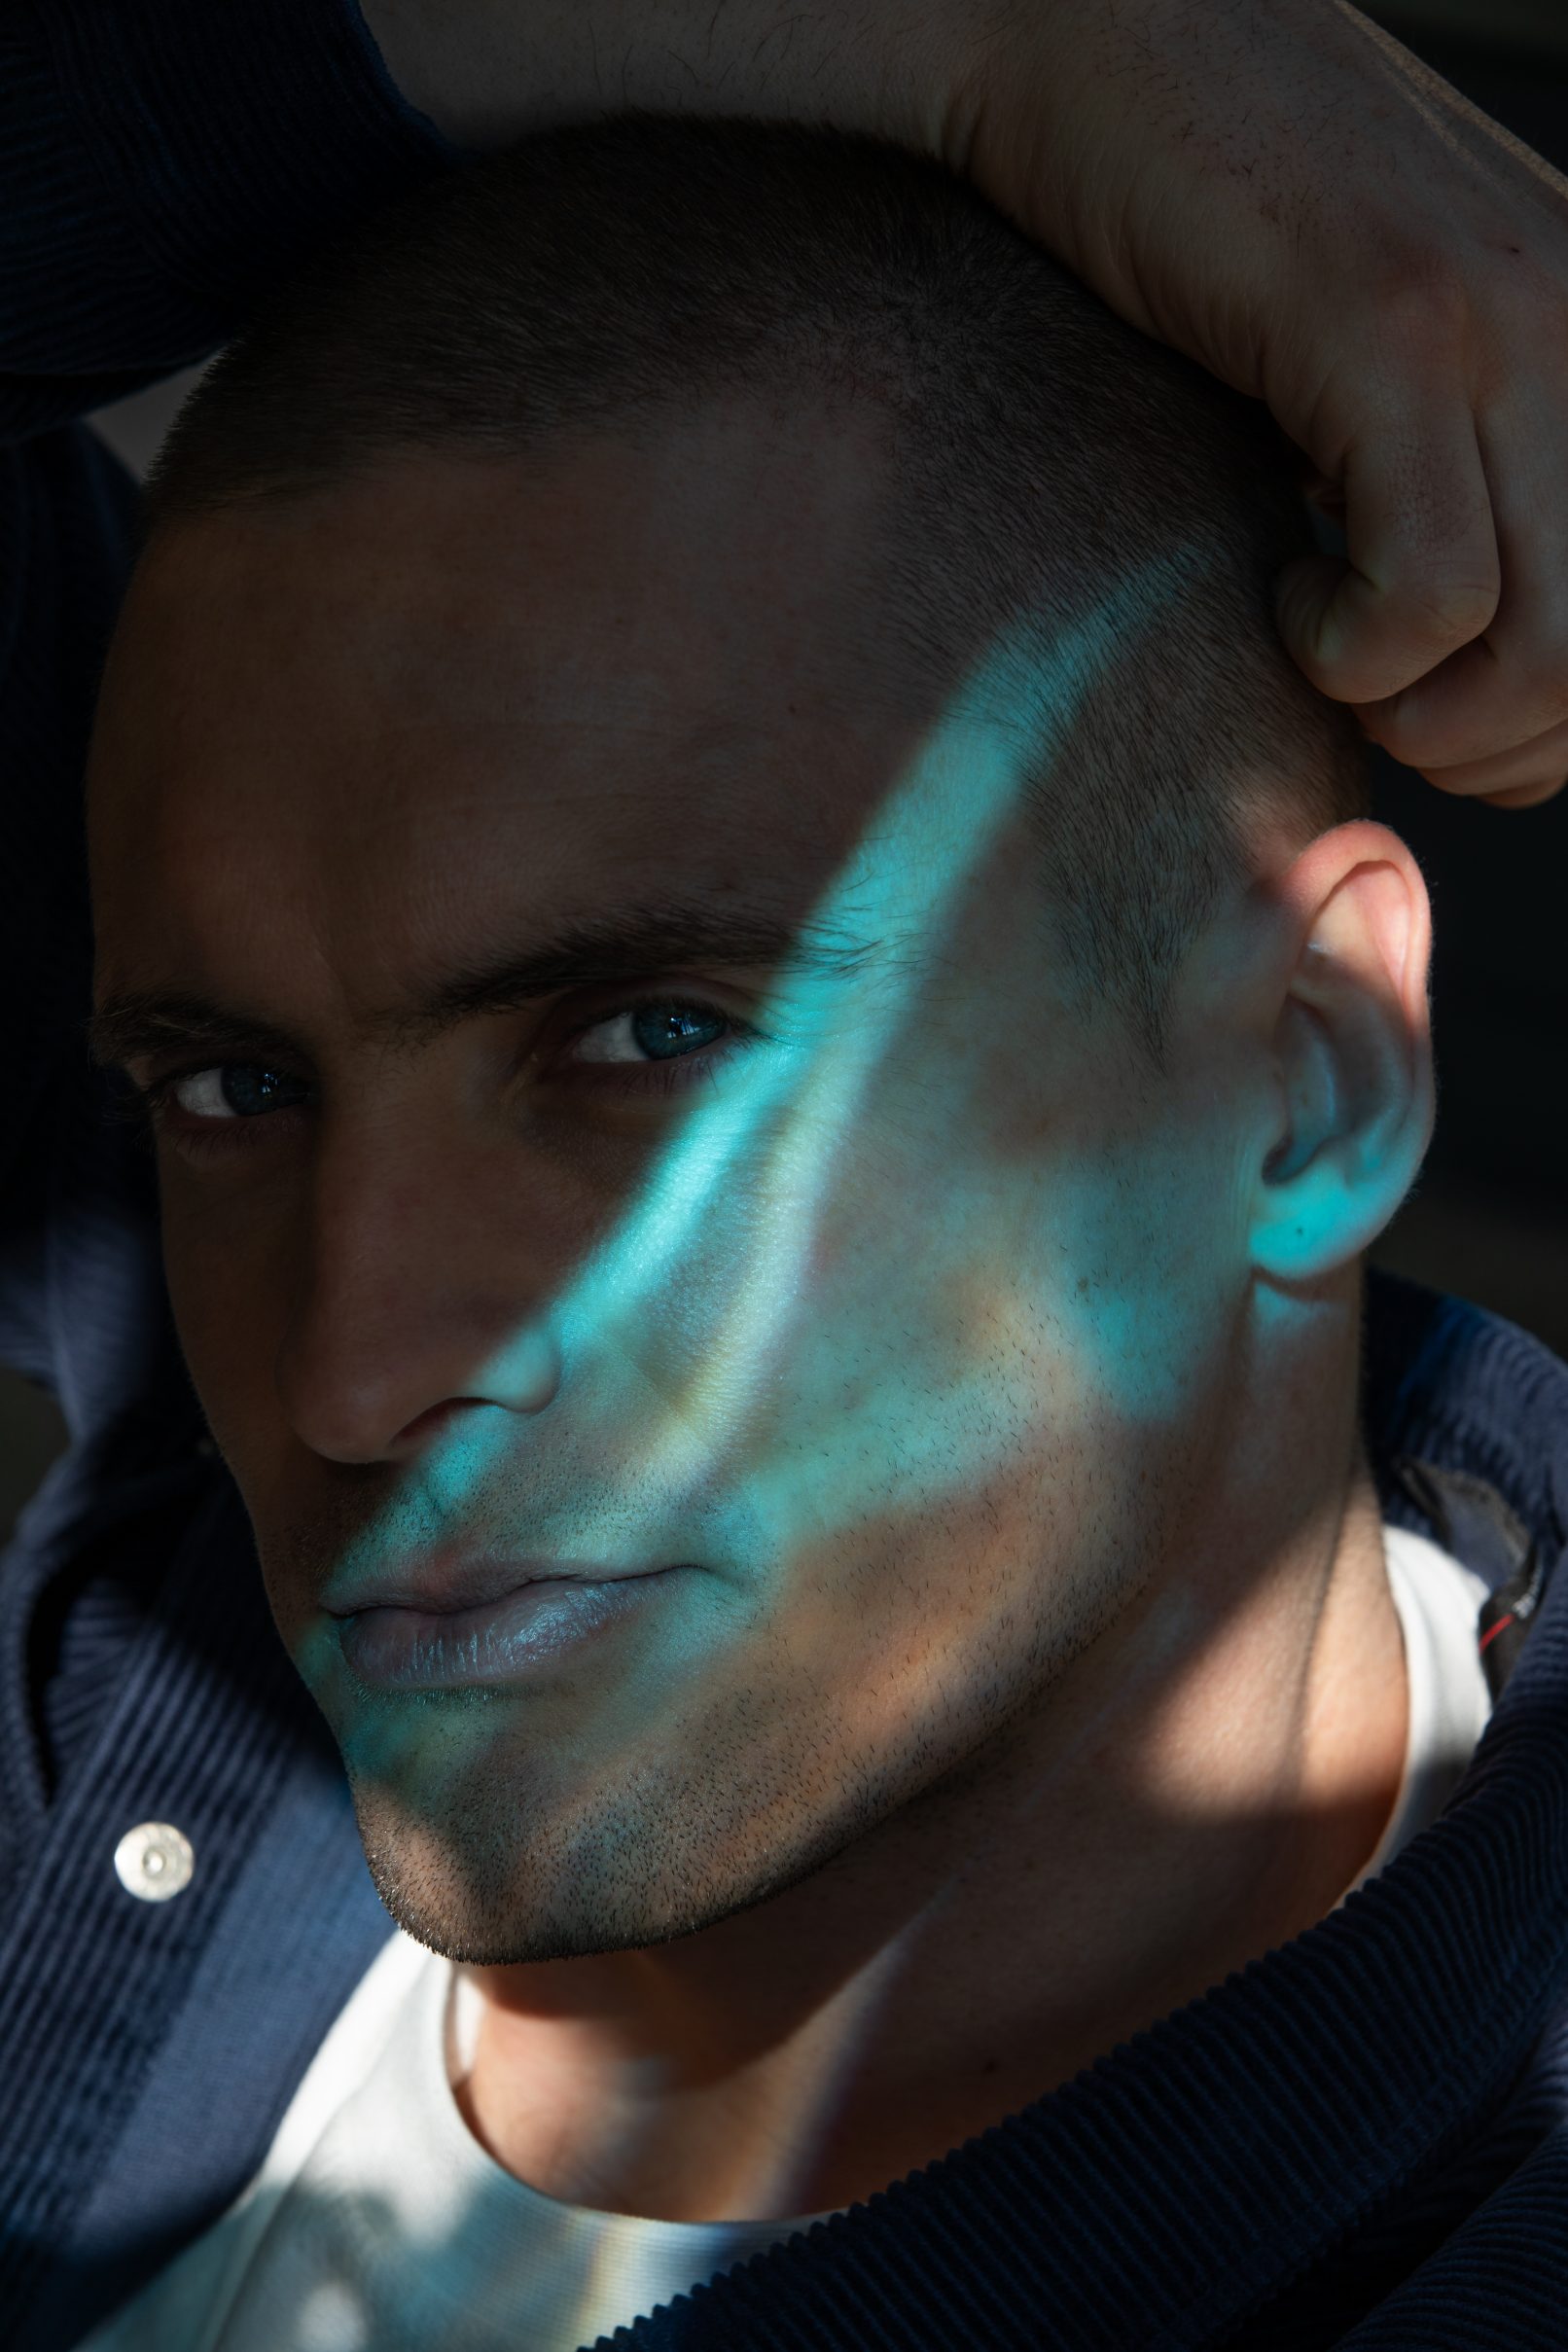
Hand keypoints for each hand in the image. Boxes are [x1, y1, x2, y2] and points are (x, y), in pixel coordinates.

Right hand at [944, 0, 1567, 806]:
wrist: (1092, 43)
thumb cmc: (1208, 229)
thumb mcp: (1385, 366)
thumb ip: (1460, 477)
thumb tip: (1470, 661)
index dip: (1547, 726)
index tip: (1432, 694)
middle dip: (1492, 748)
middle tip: (1379, 700)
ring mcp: (1504, 323)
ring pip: (1550, 654)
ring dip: (1424, 718)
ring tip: (1332, 652)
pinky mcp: (1391, 333)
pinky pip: (1433, 595)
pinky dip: (1350, 653)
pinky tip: (1284, 597)